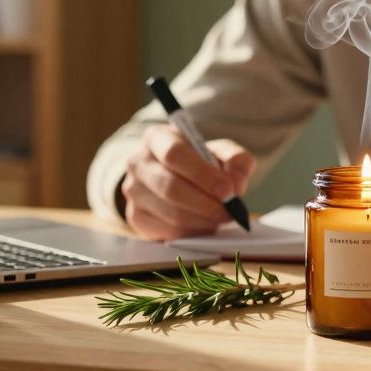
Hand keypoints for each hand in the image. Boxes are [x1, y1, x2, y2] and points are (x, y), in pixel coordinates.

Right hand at [121, 124, 255, 240]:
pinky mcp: (136, 217)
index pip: (174, 154)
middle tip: (230, 211)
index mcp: (157, 138)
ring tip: (222, 217)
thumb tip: (236, 184)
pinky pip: (167, 231)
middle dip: (206, 204)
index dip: (202, 174)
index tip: (228, 190)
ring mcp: (133, 191)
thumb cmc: (201, 162)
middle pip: (171, 188)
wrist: (177, 177)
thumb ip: (237, 160)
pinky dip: (192, 231)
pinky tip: (205, 224)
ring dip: (203, 220)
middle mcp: (138, 163)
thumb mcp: (222, 152)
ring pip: (170, 213)